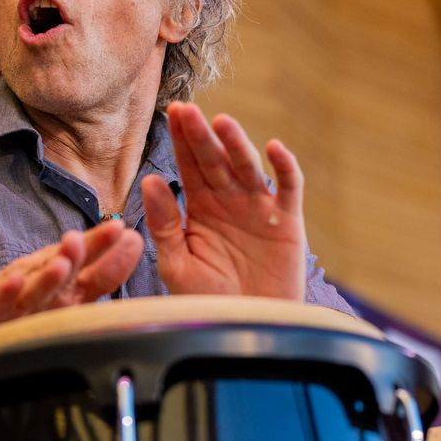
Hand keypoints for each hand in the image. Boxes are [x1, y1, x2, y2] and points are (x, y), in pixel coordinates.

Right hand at [0, 220, 143, 350]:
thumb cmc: (17, 309)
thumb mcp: (65, 292)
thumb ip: (101, 273)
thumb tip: (136, 242)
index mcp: (63, 284)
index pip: (92, 267)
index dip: (109, 251)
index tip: (131, 234)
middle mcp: (40, 285)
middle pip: (66, 266)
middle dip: (87, 249)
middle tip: (109, 231)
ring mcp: (13, 299)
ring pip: (35, 286)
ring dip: (50, 272)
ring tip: (65, 258)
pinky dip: (5, 293)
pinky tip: (14, 282)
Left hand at [142, 101, 306, 299]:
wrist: (245, 330)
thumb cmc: (208, 302)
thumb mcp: (177, 264)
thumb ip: (164, 224)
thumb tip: (150, 181)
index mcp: (201, 208)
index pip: (189, 166)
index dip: (181, 140)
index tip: (171, 113)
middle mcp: (230, 201)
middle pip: (215, 160)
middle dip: (201, 136)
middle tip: (187, 111)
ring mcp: (259, 208)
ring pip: (248, 167)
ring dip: (237, 144)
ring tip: (222, 123)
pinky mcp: (287, 222)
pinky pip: (289, 188)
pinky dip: (285, 167)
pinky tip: (274, 148)